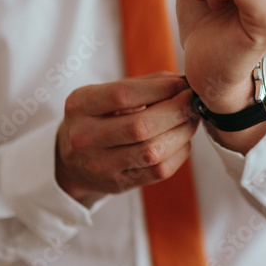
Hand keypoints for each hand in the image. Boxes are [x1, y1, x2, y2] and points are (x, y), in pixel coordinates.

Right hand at [55, 75, 199, 203]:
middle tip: (193, 102)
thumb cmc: (98, 118)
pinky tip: (182, 141)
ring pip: (151, 152)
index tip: (182, 84)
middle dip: (176, 112)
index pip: (123, 95)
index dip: (159, 89)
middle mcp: (85, 137)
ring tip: (191, 120)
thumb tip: (184, 80)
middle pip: (139, 127)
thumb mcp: (106, 94)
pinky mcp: (118, 184)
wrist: (72, 161)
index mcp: (80, 105)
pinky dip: (179, 153)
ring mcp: (100, 165)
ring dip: (181, 133)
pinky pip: (158, 171)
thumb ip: (144, 85)